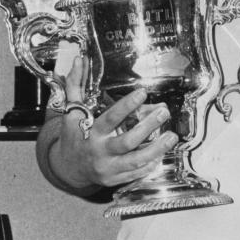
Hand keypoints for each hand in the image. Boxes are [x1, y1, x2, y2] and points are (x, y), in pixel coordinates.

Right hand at [48, 56, 177, 189]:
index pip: (110, 118)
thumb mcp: (71, 111)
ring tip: (171, 136)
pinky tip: (161, 154)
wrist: (68, 167)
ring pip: (135, 160)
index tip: (143, 93)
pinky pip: (135, 174)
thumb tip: (78, 60)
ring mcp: (108, 168)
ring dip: (156, 148)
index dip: (127, 106)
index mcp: (90, 132)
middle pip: (127, 141)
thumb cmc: (73, 135)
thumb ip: (75, 85)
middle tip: (164, 112)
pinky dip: (149, 165)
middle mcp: (100, 151)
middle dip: (148, 127)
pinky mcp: (114, 180)